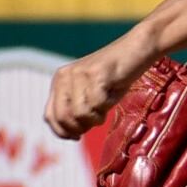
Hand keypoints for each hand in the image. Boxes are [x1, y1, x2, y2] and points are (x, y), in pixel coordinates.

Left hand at [45, 36, 160, 138]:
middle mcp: (64, 76)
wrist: (136, 50)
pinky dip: (108, 105)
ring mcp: (79, 74)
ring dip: (98, 116)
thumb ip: (75, 109)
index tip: (78, 136)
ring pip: (81, 114)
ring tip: (107, 101)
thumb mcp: (88, 94)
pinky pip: (98, 104)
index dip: (63, 132)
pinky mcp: (96, 74)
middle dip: (82, 126)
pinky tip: (113, 92)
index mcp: (59, 81)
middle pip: (64, 118)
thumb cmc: (115, 77)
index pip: (50, 117)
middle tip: (97, 118)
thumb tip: (69, 135)